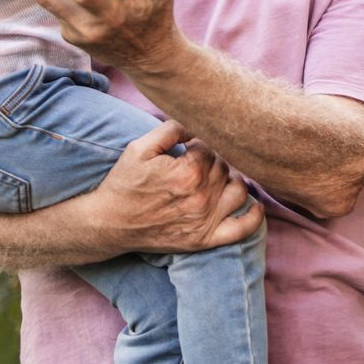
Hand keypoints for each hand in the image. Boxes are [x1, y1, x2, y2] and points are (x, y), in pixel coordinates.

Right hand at [94, 119, 262, 252]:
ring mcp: (204, 221)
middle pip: (224, 167)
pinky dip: (254, 216)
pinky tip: (254, 204)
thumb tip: (196, 122)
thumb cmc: (124, 183)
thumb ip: (171, 129)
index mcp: (187, 172)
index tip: (188, 148)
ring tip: (217, 177)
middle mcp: (200, 198)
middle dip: (214, 160)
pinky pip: (242, 229)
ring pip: (238, 190)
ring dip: (232, 180)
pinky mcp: (204, 240)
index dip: (200, 145)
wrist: (110, 223)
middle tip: (197, 162)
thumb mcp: (140, 148)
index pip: (211, 148)